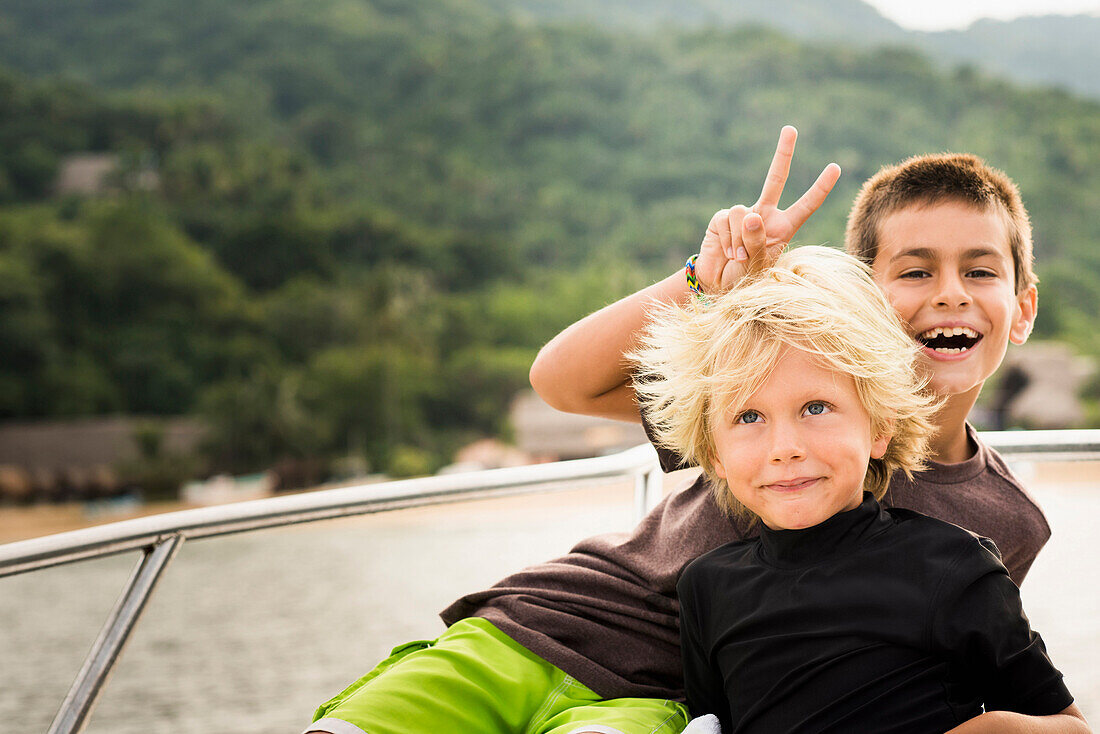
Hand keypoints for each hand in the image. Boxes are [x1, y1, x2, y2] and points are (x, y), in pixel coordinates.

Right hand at [695, 125, 840, 292]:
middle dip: (783, 153)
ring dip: (741, 240)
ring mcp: (742, 215)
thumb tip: (752, 215)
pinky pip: (727, 220)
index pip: (806, 205)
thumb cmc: (744, 279)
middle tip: (791, 128)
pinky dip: (728, 240)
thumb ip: (758, 243)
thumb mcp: (758, 266)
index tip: (836, 167)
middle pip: (776, 179)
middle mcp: (764, 216)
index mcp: (783, 228)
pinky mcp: (721, 218)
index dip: (820, 188)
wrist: (716, 286)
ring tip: (738, 257)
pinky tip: (727, 253)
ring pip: (745, 213)